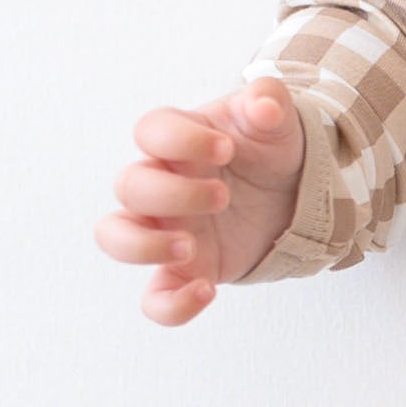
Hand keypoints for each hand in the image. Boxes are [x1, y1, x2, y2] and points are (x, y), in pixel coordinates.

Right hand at [94, 80, 308, 324]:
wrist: (291, 193)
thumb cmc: (268, 150)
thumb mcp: (277, 122)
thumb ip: (271, 101)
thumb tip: (265, 103)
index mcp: (180, 141)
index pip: (151, 130)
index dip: (181, 138)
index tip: (227, 148)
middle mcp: (162, 183)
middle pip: (129, 184)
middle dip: (174, 193)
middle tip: (224, 197)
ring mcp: (166, 228)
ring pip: (114, 236)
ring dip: (143, 244)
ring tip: (191, 246)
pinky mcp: (183, 269)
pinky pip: (154, 296)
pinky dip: (171, 304)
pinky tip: (207, 291)